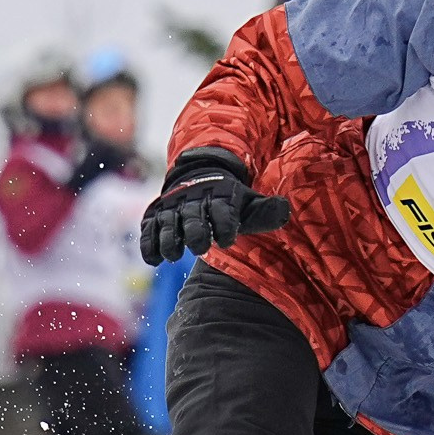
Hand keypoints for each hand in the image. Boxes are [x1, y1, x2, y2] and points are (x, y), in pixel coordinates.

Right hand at [139, 148, 290, 265]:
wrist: (202, 174)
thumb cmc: (231, 199)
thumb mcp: (250, 201)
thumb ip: (267, 211)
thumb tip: (285, 209)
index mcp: (221, 197)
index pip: (223, 211)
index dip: (224, 225)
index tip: (227, 241)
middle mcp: (194, 201)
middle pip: (193, 218)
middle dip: (195, 233)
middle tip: (200, 249)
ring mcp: (173, 207)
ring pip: (168, 223)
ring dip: (169, 240)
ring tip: (173, 256)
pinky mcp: (156, 215)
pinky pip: (148, 228)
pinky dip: (148, 243)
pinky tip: (153, 260)